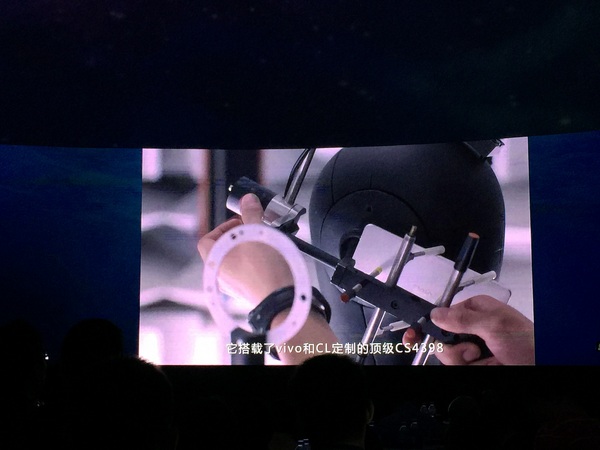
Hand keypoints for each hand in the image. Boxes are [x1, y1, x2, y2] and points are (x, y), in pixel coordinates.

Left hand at [197, 194, 292, 305]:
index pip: (206, 240)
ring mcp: (233, 287)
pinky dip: (256, 264)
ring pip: (236, 262)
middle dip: (240, 237)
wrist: (281, 299)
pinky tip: (272, 258)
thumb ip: (251, 213)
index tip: (240, 223)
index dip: (222, 228)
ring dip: (249, 249)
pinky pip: (247, 274)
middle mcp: (219, 276)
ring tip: (266, 243)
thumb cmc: (265, 269)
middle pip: (223, 250)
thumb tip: (247, 200)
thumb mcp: (258, 232)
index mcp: (214, 261)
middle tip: (255, 230)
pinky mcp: (248, 294)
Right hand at [403, 295, 534, 364]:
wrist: (542, 368)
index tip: (413, 333)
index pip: (442, 312)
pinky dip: (465, 366)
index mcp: (475, 309)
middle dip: (448, 344)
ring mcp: (471, 347)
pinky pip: (455, 365)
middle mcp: (471, 327)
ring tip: (480, 356)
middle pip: (440, 334)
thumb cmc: (530, 342)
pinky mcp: (473, 365)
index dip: (427, 322)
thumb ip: (463, 319)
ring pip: (445, 352)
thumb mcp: (495, 325)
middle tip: (465, 349)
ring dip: (460, 357)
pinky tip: (482, 363)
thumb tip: (437, 314)